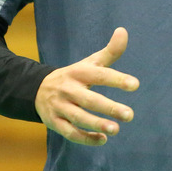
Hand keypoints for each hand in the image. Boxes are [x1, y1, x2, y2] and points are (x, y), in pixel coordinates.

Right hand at [34, 27, 138, 145]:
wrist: (37, 89)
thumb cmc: (74, 76)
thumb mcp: (89, 63)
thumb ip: (109, 51)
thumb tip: (123, 30)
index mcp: (79, 73)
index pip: (99, 75)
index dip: (116, 79)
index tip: (135, 84)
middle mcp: (68, 89)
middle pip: (89, 100)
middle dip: (109, 108)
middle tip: (130, 115)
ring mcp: (60, 107)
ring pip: (78, 117)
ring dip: (97, 124)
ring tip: (116, 130)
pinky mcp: (55, 122)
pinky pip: (70, 133)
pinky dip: (85, 138)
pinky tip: (102, 140)